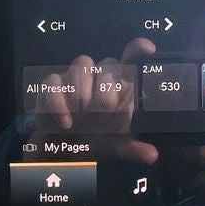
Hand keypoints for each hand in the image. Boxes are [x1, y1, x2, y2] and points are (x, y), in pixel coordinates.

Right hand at [27, 37, 158, 165]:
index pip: (131, 59)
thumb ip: (133, 148)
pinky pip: (53, 81)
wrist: (62, 147)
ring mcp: (75, 78)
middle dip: (107, 89)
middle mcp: (99, 76)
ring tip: (84, 115)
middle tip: (104, 112)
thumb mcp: (116, 145)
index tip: (148, 49)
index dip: (138, 50)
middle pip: (109, 64)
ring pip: (82, 64)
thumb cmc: (95, 137)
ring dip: (84, 91)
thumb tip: (152, 156)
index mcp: (120, 85)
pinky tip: (66, 122)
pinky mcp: (52, 85)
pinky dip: (59, 102)